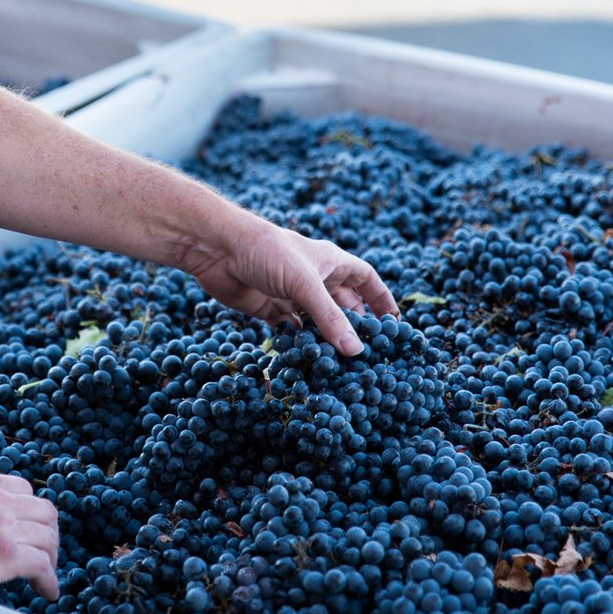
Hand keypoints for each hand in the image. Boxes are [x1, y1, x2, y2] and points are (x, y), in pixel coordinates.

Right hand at [0, 473, 59, 604]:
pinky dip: (50, 580)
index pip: (21, 489)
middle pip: (43, 511)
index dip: (29, 511)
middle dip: (48, 532)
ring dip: (52, 557)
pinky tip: (48, 591)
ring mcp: (5, 525)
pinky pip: (42, 565)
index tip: (28, 528)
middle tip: (43, 552)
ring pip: (48, 536)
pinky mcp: (6, 554)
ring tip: (47, 575)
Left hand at [187, 220, 399, 355]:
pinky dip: (298, 343)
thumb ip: (329, 318)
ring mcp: (290, 292)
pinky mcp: (268, 307)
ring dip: (325, 339)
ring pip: (316, 321)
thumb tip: (356, 351)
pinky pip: (290, 330)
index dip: (381, 299)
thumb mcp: (303, 284)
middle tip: (367, 355)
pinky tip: (304, 359)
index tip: (394, 324)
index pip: (366, 279)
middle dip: (354, 326)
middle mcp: (313, 277)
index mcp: (330, 261)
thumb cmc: (266, 252)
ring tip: (339, 365)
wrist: (217, 249)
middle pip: (343, 304)